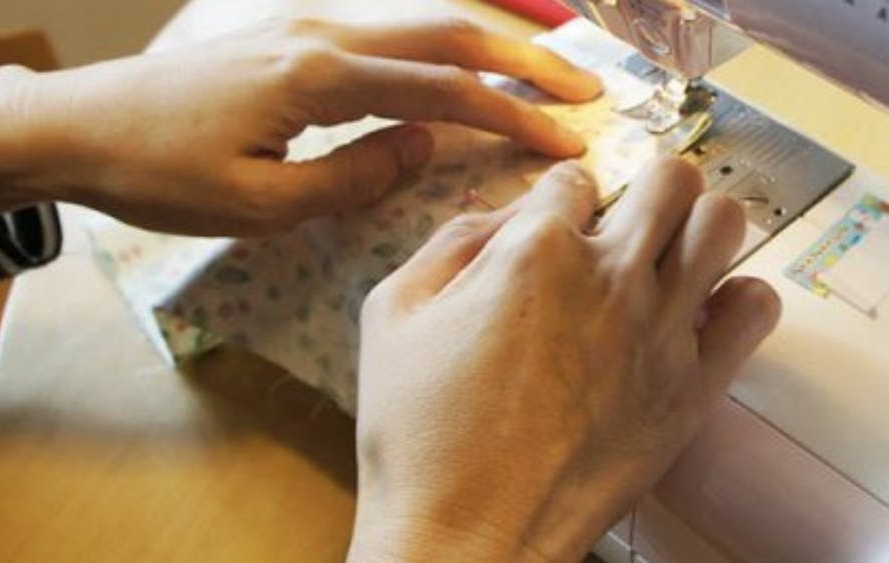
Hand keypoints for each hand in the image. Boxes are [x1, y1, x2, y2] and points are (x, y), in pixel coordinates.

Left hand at [0, 18, 600, 234]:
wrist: (76, 127)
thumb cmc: (158, 175)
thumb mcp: (257, 204)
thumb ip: (350, 177)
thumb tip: (423, 146)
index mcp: (318, 78)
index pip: (443, 92)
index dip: (513, 119)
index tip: (569, 145)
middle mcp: (322, 34)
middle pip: (446, 32)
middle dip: (523, 61)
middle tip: (585, 90)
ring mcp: (304, 26)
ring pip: (417, 24)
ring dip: (486, 43)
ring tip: (543, 65)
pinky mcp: (289, 36)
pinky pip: (382, 35)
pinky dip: (435, 47)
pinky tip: (457, 63)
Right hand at [349, 158, 780, 561]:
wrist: (465, 532)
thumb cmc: (418, 430)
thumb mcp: (393, 312)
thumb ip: (450, 242)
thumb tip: (506, 215)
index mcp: (535, 251)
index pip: (572, 179)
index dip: (557, 197)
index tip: (551, 224)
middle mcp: (609, 278)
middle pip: (670, 178)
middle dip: (644, 187)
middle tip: (622, 223)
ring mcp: (660, 332)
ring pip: (724, 224)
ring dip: (699, 223)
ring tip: (668, 255)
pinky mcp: (692, 389)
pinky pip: (755, 310)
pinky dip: (739, 297)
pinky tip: (699, 313)